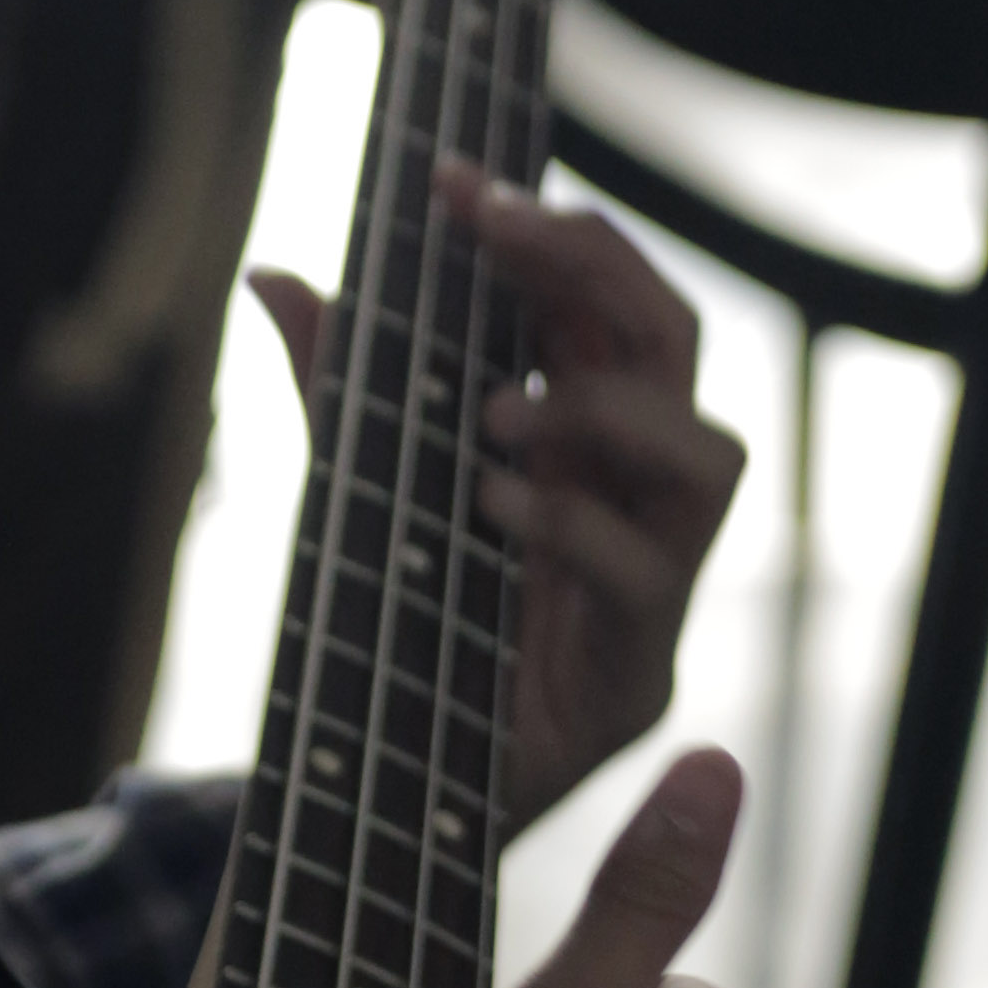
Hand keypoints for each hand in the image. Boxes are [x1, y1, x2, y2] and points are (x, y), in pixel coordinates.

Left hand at [251, 167, 742, 831]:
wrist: (382, 806)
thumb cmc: (393, 640)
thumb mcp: (349, 496)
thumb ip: (335, 393)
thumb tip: (276, 275)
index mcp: (581, 443)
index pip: (607, 305)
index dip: (552, 231)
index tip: (453, 181)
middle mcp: (633, 500)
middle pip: (676, 345)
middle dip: (591, 267)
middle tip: (493, 229)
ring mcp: (651, 587)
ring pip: (712, 458)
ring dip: (604, 411)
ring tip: (494, 415)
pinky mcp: (637, 675)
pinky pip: (648, 579)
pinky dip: (571, 526)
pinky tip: (489, 507)